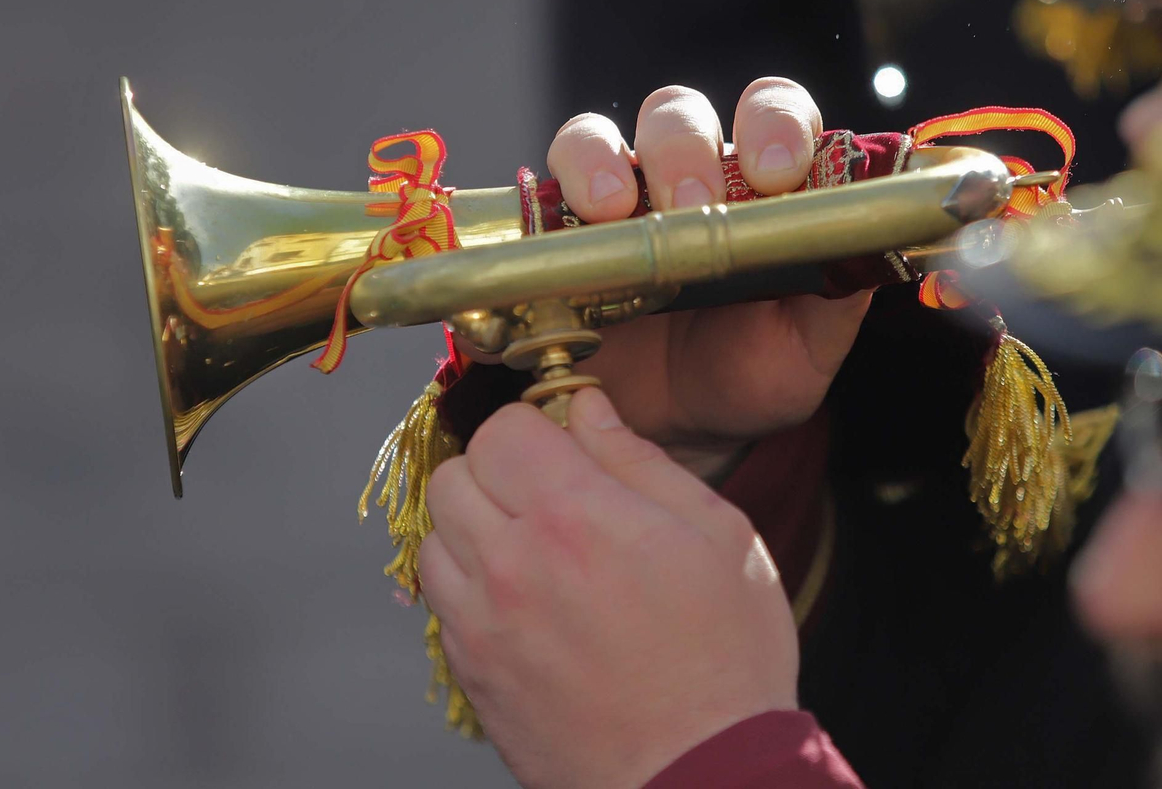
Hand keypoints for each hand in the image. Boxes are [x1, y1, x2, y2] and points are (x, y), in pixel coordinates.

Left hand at [421, 388, 798, 788]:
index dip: (536, 427)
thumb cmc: (725, 661)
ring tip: (535, 549)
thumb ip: (639, 460)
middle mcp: (513, 564)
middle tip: (550, 494)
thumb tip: (588, 409)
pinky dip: (469, 584)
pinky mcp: (472, 673)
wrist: (699, 773)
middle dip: (499, 470)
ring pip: (436, 535)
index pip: (503, 429)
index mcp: (575, 517)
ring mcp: (483, 624)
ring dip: (475, 527)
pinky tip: (526, 599)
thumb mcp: (717, 535)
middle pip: (455, 474)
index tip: (563, 444)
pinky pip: (441, 599)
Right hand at [541, 78, 870, 477]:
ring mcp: (613, 201)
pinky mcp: (554, 237)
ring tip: (609, 211)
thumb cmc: (750, 373)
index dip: (775, 124)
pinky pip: (534, 203)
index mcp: (758, 184)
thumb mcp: (807, 348)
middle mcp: (684, 175)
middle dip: (683, 146)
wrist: (676, 432)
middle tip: (687, 201)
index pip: (772, 112)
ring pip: (595, 135)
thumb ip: (840, 297)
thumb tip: (878, 245)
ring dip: (599, 160)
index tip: (777, 173)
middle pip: (678, 113)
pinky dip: (539, 213)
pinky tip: (553, 249)